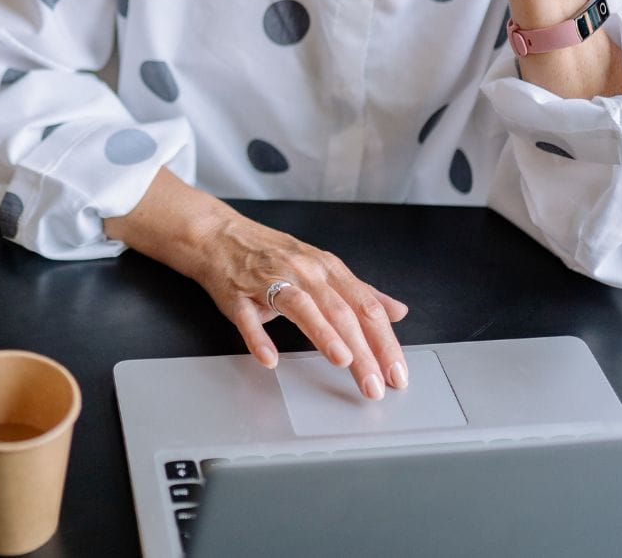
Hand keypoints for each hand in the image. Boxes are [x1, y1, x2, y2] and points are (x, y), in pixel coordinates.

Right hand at [197, 210, 409, 399]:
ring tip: (344, 361)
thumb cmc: (276, 256)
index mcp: (329, 270)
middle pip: (341, 311)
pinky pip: (249, 318)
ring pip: (302, 308)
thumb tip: (398, 311)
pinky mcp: (239, 295)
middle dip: (363, 350)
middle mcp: (305, 272)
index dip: (385, 340)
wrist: (222, 237)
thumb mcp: (324, 268)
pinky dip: (259, 338)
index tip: (397, 371)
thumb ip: (361, 293)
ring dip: (324, 335)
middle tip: (376, 385)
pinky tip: (270, 359)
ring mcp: (271, 282)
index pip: (366, 306)